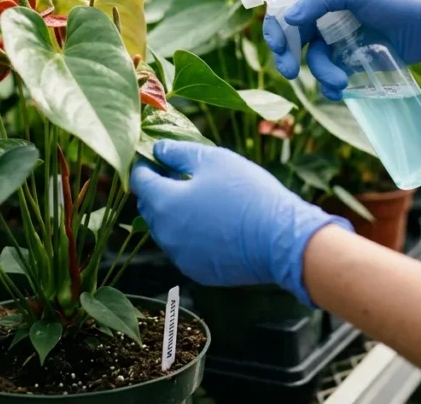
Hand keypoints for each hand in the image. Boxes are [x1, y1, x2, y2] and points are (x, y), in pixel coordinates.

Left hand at [129, 140, 352, 305]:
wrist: (281, 238)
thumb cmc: (248, 192)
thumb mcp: (214, 160)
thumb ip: (179, 153)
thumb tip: (158, 149)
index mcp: (165, 203)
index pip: (139, 181)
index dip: (145, 165)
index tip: (155, 157)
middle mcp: (166, 234)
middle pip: (150, 208)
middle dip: (158, 190)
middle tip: (179, 174)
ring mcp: (181, 256)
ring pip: (166, 230)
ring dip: (174, 214)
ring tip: (200, 199)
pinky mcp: (199, 271)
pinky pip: (185, 248)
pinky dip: (191, 235)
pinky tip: (214, 224)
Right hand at [263, 0, 420, 98]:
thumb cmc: (396, 0)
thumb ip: (320, 0)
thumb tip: (288, 18)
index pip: (286, 7)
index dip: (275, 26)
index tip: (277, 45)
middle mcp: (325, 15)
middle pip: (291, 38)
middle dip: (287, 56)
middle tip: (290, 72)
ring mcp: (338, 39)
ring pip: (312, 60)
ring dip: (320, 73)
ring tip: (339, 82)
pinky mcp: (351, 59)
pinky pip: (330, 74)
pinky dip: (330, 85)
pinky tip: (340, 90)